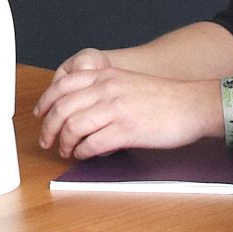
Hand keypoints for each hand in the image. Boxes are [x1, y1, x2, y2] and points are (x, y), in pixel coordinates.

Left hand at [34, 50, 211, 159]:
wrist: (193, 104)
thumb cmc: (164, 97)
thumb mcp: (127, 82)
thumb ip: (103, 89)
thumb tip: (78, 108)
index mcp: (105, 76)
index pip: (62, 85)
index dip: (45, 101)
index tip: (40, 114)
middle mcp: (107, 90)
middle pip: (62, 108)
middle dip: (48, 128)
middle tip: (46, 140)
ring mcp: (116, 109)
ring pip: (73, 127)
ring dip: (64, 143)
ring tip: (65, 151)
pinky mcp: (127, 130)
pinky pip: (93, 144)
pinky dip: (83, 152)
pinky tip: (84, 155)